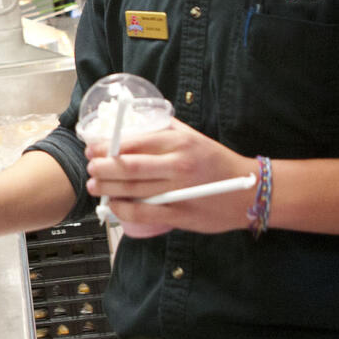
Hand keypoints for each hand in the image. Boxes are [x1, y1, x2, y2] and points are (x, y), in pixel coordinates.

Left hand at [85, 118, 255, 236]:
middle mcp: (178, 165)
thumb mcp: (192, 137)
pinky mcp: (180, 214)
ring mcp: (179, 191)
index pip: (133, 142)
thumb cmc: (216, 161)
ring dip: (107, 188)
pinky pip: (144, 212)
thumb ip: (164, 130)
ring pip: (132, 190)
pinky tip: (114, 205)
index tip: (93, 148)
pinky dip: (123, 209)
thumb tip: (129, 124)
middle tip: (90, 167)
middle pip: (128, 167)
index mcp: (179, 142)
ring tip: (94, 185)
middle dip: (101, 167)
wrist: (248, 191)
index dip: (107, 147)